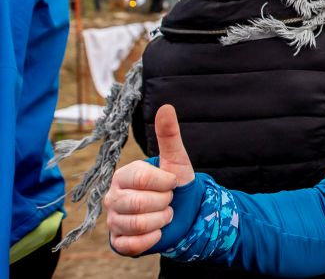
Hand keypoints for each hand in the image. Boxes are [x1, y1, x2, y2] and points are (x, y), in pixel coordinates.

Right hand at [105, 105, 194, 255]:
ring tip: (165, 213)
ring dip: (161, 220)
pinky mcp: (119, 241)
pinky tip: (158, 230)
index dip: (165, 183)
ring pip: (138, 224)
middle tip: (169, 200)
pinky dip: (152, 238)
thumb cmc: (176, 184)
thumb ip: (169, 135)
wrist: (184, 213)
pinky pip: (133, 245)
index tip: (174, 183)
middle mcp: (114, 197)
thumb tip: (166, 106)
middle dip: (164, 202)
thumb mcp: (176, 160)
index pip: (142, 178)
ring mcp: (114, 220)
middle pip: (139, 203)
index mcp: (124, 175)